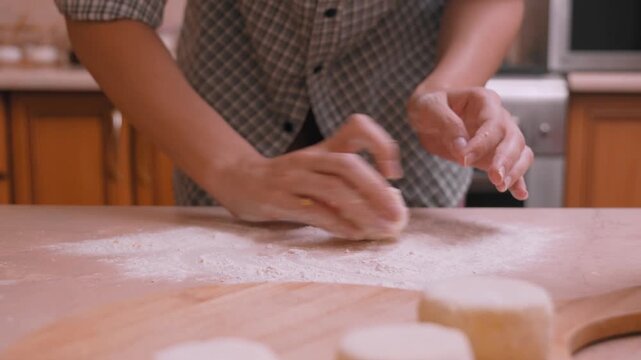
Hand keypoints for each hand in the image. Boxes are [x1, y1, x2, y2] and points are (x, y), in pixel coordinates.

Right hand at [211, 114, 408, 239]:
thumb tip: (386, 205)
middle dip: (377, 190)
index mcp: (323, 148)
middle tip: (397, 213)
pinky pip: (313, 211)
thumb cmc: (287, 180)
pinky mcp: (277, 199)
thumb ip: (346, 182)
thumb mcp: (316, 169)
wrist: (238, 180)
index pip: (357, 127)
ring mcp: (291, 178)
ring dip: (362, 211)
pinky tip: (355, 233)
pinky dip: (338, 223)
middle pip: (348, 165)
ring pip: (333, 189)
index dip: (380, 144)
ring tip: (383, 228)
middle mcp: (309, 159)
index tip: (394, 173)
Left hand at [407, 87, 531, 199]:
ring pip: (520, 151)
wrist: (429, 112)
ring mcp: (499, 137)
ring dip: (514, 170)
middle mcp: (497, 117)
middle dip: (506, 159)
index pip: (492, 123)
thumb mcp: (430, 107)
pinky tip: (519, 193)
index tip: (464, 159)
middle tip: (495, 177)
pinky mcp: (494, 154)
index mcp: (484, 101)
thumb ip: (446, 124)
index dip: (482, 143)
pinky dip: (517, 180)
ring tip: (501, 186)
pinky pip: (513, 166)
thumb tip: (461, 148)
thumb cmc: (430, 105)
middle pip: (514, 138)